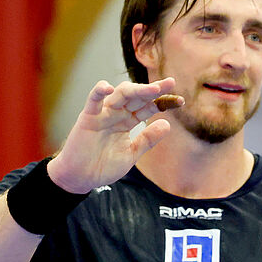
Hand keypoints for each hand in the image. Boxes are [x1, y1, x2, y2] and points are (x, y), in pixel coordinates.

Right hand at [46, 77, 178, 192]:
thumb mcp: (132, 154)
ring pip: (120, 95)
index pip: (147, 107)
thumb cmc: (103, 166)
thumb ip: (147, 139)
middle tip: (170, 83)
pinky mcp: (88, 118)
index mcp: (127, 122)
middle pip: (137, 97)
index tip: (180, 101)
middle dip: (153, 90)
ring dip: (136, 90)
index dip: (162, 103)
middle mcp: (116, 114)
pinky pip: (93, 101)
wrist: (81, 178)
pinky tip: (109, 88)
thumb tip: (167, 124)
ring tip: (153, 89)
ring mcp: (102, 114)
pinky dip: (99, 92)